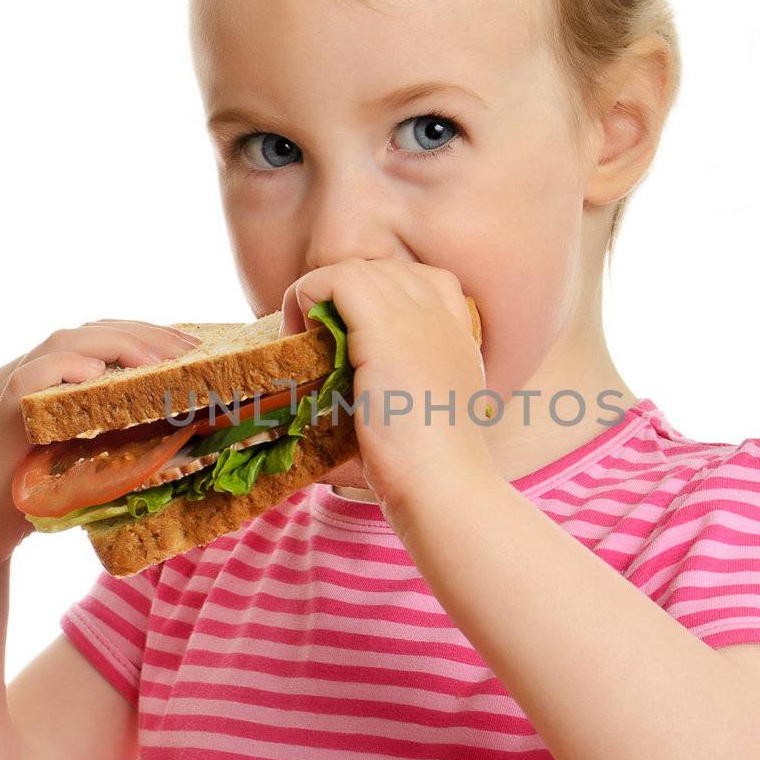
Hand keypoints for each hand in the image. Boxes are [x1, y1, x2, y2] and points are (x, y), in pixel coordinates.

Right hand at [0, 319, 201, 573]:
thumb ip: (118, 439)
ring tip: (158, 361)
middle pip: (87, 331)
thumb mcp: (86, 462)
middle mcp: (24, 374)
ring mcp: (4, 392)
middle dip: (142, 335)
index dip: (145, 333)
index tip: (192, 344)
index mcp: (48, 379)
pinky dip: (62, 369)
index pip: (99, 336)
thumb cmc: (30, 503)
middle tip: (188, 349)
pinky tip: (96, 374)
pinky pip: (25, 381)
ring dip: (115, 346)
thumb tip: (184, 433)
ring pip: (60, 344)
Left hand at [279, 259, 495, 521]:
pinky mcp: (385, 327)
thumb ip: (402, 386)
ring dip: (316, 299)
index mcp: (459, 333)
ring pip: (353, 271)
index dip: (374, 301)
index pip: (417, 281)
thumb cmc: (430, 472)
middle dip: (340, 299)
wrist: (445, 488)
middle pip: (380, 271)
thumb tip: (348, 384)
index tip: (349, 342)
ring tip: (303, 344)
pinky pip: (334, 279)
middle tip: (315, 347)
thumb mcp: (424, 414)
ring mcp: (417, 316)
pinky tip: (300, 340)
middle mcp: (443, 314)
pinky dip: (306, 298)